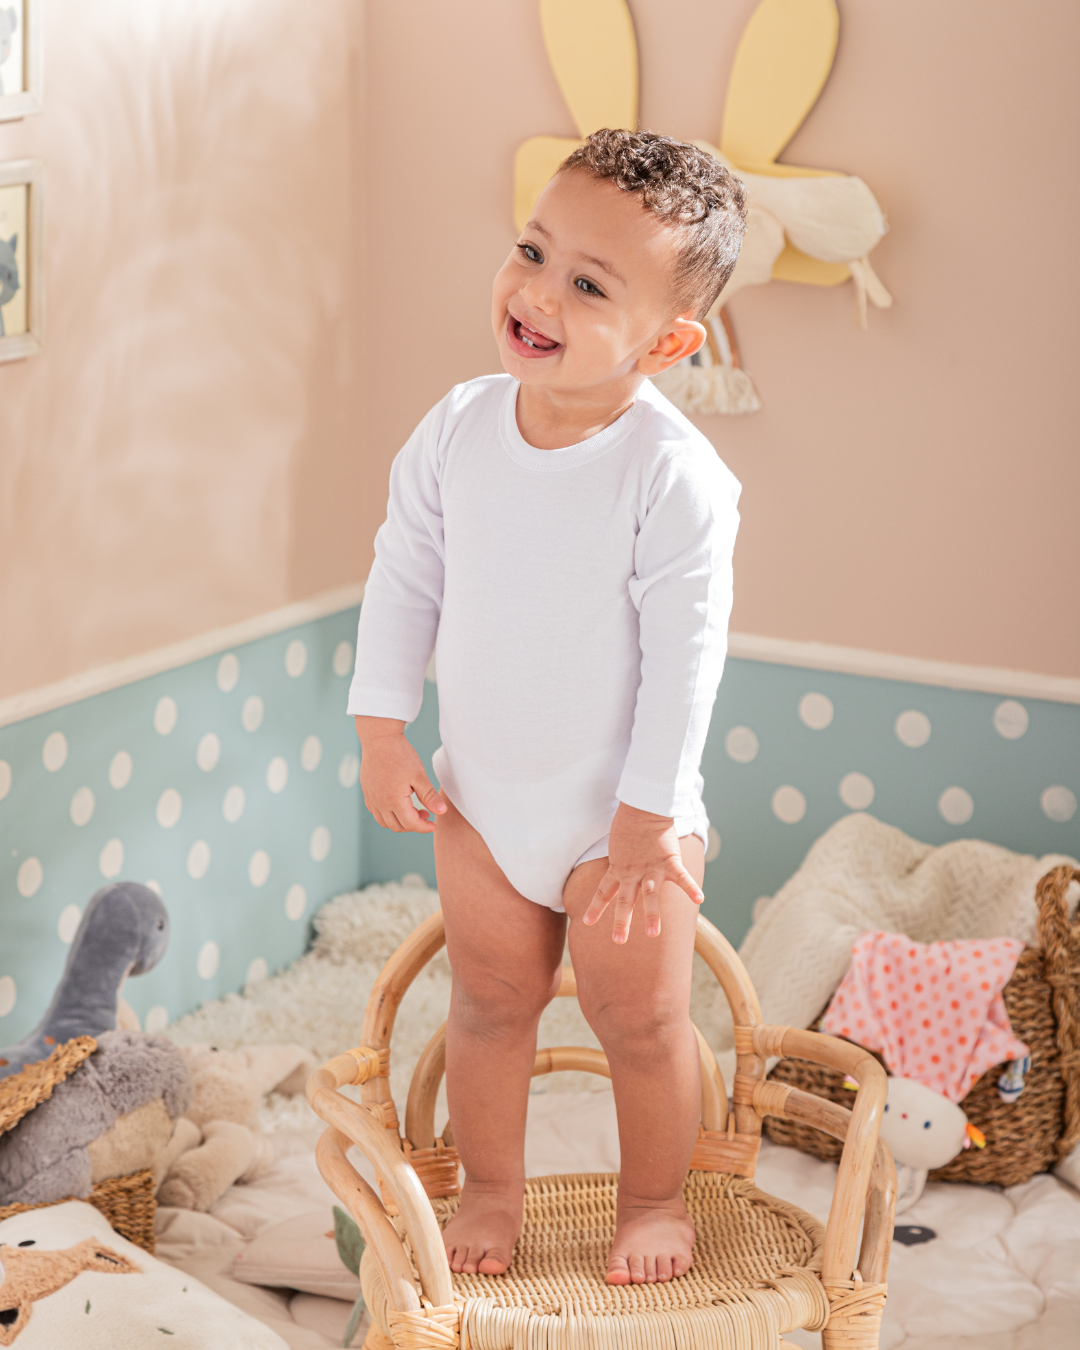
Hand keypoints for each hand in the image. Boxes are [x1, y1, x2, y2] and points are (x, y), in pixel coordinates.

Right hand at [355, 716, 446, 832]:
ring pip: (385, 822)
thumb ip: (430, 796)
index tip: (434, 824)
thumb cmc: (401, 755)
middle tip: (426, 814)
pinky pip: (376, 812)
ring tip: (414, 810)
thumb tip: (442, 812)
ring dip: (400, 821)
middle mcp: (380, 803)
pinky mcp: (367, 792)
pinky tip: (398, 804)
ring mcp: (371, 798)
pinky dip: (388, 815)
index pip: (410, 824)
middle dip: (413, 825)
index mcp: (393, 801)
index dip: (424, 827)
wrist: (380, 739)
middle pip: (397, 826)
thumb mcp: (419, 775)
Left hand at [582, 803, 702, 942]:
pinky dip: (691, 888)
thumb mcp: (618, 844)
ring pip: (650, 896)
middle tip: (618, 942)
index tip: (586, 923)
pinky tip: (700, 900)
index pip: (603, 892)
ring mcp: (651, 869)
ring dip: (651, 916)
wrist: (642, 806)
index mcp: (618, 868)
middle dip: (622, 922)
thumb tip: (622, 862)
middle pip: (625, 901)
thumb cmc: (629, 821)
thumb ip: (622, 858)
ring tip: (652, 934)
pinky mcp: (668, 861)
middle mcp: (633, 873)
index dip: (595, 908)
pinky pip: (681, 877)